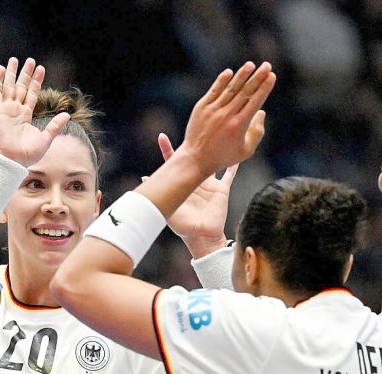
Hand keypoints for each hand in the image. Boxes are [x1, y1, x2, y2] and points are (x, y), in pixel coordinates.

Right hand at [0, 57, 69, 166]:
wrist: (14, 160)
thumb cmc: (29, 154)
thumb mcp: (46, 138)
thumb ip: (55, 125)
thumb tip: (67, 114)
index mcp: (27, 115)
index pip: (32, 93)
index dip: (36, 81)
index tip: (41, 68)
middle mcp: (16, 110)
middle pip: (21, 87)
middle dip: (25, 73)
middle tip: (30, 60)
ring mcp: (6, 109)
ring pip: (9, 86)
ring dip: (11, 73)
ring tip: (13, 59)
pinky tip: (0, 69)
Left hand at [155, 133, 237, 255]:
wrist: (201, 237)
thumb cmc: (183, 226)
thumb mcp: (168, 209)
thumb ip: (160, 194)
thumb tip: (145, 178)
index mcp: (183, 183)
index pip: (174, 162)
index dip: (167, 149)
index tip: (162, 136)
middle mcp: (196, 181)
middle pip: (195, 158)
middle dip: (193, 144)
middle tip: (190, 127)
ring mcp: (210, 185)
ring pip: (213, 163)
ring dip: (215, 150)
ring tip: (216, 133)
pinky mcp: (222, 191)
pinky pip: (229, 175)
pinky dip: (233, 165)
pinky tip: (237, 152)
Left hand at [177, 61, 275, 173]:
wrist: (196, 158)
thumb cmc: (223, 156)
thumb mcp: (246, 151)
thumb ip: (257, 132)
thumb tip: (262, 112)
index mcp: (240, 125)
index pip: (255, 101)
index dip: (264, 87)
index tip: (271, 76)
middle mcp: (227, 115)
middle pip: (245, 92)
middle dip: (258, 77)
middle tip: (267, 65)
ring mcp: (213, 110)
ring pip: (230, 89)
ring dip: (241, 75)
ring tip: (250, 64)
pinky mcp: (201, 108)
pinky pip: (214, 91)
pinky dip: (222, 81)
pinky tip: (230, 72)